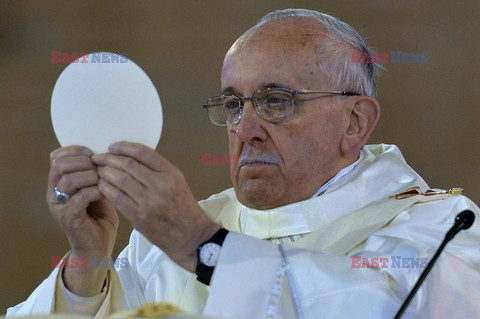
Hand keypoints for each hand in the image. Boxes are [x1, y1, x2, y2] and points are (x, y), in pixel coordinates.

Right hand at [47, 146, 118, 295]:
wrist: (98, 246)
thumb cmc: (100, 216)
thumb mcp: (97, 189)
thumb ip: (94, 174)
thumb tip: (104, 154)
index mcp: (58, 183)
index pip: (56, 157)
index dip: (74, 150)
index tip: (92, 152)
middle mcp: (53, 193)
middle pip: (59, 165)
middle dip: (83, 162)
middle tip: (99, 167)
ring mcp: (59, 206)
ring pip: (68, 180)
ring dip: (90, 176)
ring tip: (103, 181)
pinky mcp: (68, 218)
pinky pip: (80, 197)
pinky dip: (95, 191)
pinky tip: (105, 193)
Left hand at [93, 142, 218, 271]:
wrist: (190, 235)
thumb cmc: (182, 207)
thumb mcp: (177, 182)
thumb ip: (156, 170)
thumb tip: (129, 158)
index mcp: (171, 173)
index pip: (143, 153)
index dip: (124, 147)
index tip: (112, 147)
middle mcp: (161, 185)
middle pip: (128, 165)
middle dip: (109, 159)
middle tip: (98, 158)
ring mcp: (150, 202)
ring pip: (120, 180)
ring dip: (105, 173)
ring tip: (97, 171)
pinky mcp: (140, 217)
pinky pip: (118, 198)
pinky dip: (106, 189)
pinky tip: (101, 186)